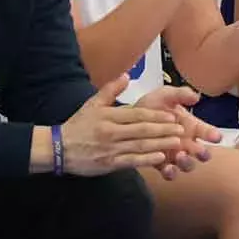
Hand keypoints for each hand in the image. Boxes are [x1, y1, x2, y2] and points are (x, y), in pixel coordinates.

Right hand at [60, 76, 184, 174]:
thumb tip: (126, 75)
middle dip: (164, 129)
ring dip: (160, 143)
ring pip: (140, 145)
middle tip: (181, 129)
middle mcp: (111, 131)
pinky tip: (160, 157)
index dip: (156, 115)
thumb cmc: (78, 125)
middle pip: (142, 129)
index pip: (137, 114)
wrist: (58, 149)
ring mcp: (110, 148)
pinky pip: (131, 161)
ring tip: (177, 142)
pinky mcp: (109, 163)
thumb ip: (110, 90)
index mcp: (108, 116)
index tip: (172, 115)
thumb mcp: (92, 104)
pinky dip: (146, 159)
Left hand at [135, 85, 221, 178]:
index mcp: (192, 127)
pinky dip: (171, 172)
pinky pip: (170, 173)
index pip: (208, 132)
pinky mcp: (161, 165)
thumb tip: (196, 97)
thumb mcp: (165, 95)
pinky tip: (167, 168)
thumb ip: (180, 94)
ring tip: (180, 156)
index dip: (213, 135)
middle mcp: (187, 143)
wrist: (128, 118)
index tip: (216, 136)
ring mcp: (175, 156)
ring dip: (187, 162)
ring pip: (188, 165)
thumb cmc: (151, 105)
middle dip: (203, 153)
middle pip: (202, 154)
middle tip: (199, 150)